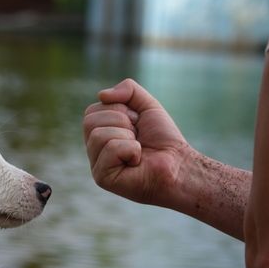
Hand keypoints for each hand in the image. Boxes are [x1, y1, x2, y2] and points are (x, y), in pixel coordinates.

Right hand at [83, 78, 190, 206]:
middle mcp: (94, 150)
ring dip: (127, 137)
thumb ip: (128, 90)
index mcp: (100, 133)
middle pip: (89, 121)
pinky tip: (136, 162)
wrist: (179, 165)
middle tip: (138, 136)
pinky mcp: (102, 178)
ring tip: (138, 150)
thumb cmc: (163, 140)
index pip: (91, 111)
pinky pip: (110, 148)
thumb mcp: (147, 105)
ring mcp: (96, 165)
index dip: (118, 110)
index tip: (136, 123)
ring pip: (98, 135)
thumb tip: (101, 95)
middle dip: (121, 122)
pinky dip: (131, 150)